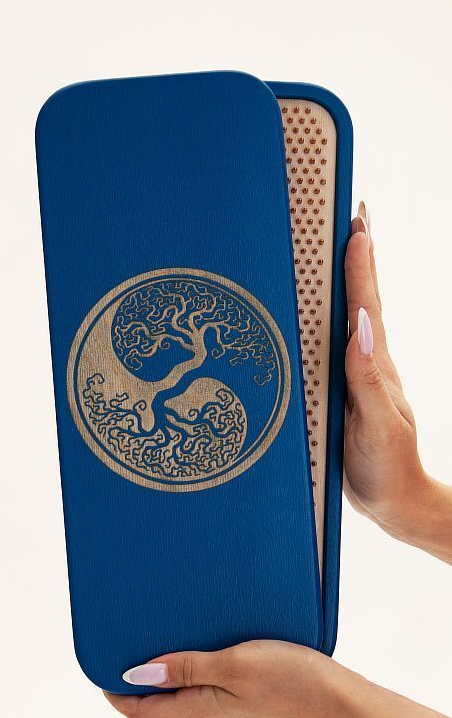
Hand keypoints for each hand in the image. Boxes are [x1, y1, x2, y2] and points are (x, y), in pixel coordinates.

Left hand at [105, 640, 350, 717]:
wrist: (342, 705)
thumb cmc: (292, 680)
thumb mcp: (233, 664)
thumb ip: (185, 669)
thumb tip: (136, 674)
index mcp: (201, 713)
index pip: (142, 714)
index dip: (116, 695)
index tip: (102, 667)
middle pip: (160, 709)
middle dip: (139, 683)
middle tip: (128, 646)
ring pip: (185, 701)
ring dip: (167, 677)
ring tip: (163, 643)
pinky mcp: (249, 711)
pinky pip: (209, 696)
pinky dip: (193, 676)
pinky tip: (205, 652)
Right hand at [344, 203, 451, 561]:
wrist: (395, 501)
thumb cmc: (387, 466)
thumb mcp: (377, 425)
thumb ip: (368, 378)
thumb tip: (362, 325)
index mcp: (375, 364)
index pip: (366, 304)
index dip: (360, 263)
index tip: (356, 223)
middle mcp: (367, 361)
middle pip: (362, 299)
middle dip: (358, 255)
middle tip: (352, 216)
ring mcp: (357, 374)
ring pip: (350, 317)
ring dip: (346, 280)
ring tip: (340, 248)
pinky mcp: (344, 390)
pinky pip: (335, 344)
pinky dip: (330, 317)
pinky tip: (320, 314)